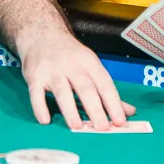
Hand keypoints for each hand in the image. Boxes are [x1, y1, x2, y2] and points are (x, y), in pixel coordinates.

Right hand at [17, 30, 135, 130]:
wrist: (42, 35)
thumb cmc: (70, 55)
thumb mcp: (91, 65)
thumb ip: (107, 90)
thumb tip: (129, 111)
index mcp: (90, 63)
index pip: (105, 84)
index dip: (113, 103)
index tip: (120, 121)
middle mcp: (72, 66)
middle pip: (85, 88)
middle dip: (95, 108)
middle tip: (102, 128)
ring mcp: (53, 70)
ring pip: (63, 91)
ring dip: (70, 110)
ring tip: (77, 127)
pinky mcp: (35, 76)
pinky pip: (37, 93)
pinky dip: (40, 107)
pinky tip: (46, 120)